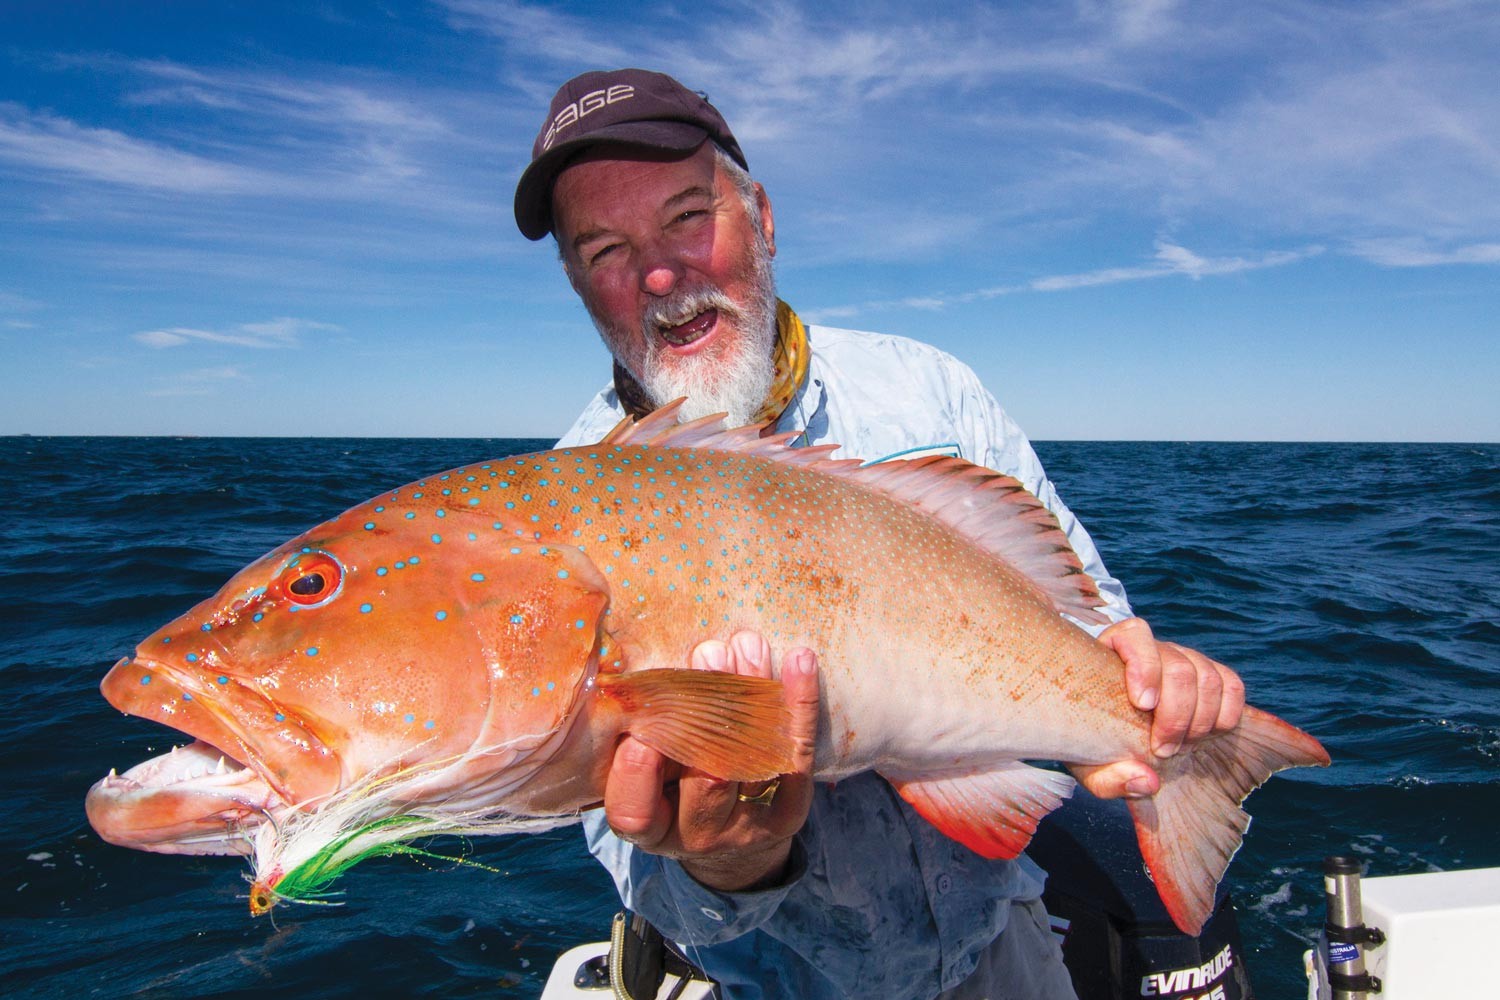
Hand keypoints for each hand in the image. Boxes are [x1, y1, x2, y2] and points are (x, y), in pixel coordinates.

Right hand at [602, 632, 819, 890]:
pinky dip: (801, 706)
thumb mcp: (639, 772)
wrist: (726, 832)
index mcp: (650, 827)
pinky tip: (799, 661)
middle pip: (705, 783)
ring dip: (752, 694)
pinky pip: (798, 759)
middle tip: (708, 653)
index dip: (634, 772)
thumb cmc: (667, 784)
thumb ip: (632, 737)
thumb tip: (635, 676)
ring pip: (752, 761)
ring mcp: (746, 829)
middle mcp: (696, 835)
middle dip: (707, 712)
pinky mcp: (788, 814)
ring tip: (747, 645)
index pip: (633, 812)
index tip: (639, 724)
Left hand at [1074, 617, 1244, 798]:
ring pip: (1207, 676)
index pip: (1136, 635)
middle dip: (1176, 714)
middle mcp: (1153, 650)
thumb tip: (1148, 782)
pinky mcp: (1209, 678)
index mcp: (1113, 652)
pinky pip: (1231, 685)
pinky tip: (1208, 737)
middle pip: (1178, 666)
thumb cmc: (1094, 745)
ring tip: (1182, 747)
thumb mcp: (1088, 767)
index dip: (1145, 667)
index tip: (1142, 705)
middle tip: (1163, 751)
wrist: (1111, 737)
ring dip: (1201, 719)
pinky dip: (1227, 714)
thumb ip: (1108, 779)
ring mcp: (1184, 660)